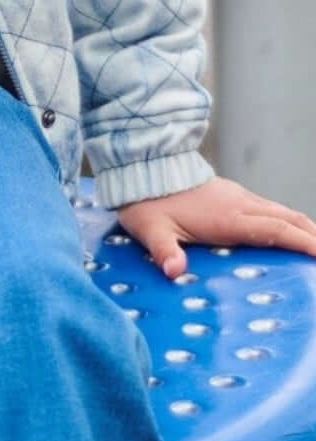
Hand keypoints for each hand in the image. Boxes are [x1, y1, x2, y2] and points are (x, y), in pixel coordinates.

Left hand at [118, 177, 315, 278]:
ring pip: (281, 212)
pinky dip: (287, 223)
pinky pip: (269, 209)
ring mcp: (238, 197)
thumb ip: (164, 251)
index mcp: (228, 217)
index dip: (303, 243)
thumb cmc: (146, 204)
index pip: (276, 229)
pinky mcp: (233, 195)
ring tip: (315, 248)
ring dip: (302, 229)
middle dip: (313, 237)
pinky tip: (289, 235)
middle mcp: (240, 204)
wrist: (142, 169)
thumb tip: (174, 271)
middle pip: (289, 219)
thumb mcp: (150, 230)